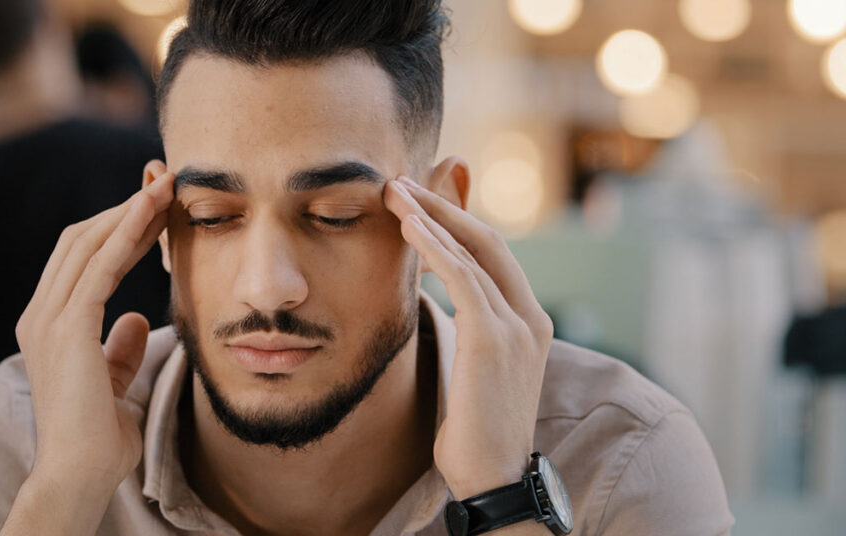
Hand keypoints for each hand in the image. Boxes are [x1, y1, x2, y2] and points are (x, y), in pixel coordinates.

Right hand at [12, 165, 172, 492]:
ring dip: (129, 212)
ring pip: (87, 245)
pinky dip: (126, 234)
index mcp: (49, 325)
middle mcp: (41, 315)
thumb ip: (120, 348)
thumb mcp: (113, 380)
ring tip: (165, 187)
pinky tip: (151, 213)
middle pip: (80, 241)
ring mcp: (48, 319)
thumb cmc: (98, 435)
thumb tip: (137, 319)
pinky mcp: (67, 328)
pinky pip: (99, 267)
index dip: (117, 229)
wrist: (79, 471)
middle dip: (123, 210)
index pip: (81, 259)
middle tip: (164, 185)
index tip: (154, 208)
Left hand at [383, 176, 553, 499]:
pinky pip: (464, 277)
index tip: (416, 201)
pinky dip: (436, 245)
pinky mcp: (496, 338)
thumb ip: (469, 327)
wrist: (493, 476)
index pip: (492, 253)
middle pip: (488, 239)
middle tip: (400, 182)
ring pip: (475, 250)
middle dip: (443, 205)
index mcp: (529, 320)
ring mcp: (518, 325)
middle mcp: (531, 316)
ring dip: (432, 216)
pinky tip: (408, 226)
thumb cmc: (475, 428)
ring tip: (394, 192)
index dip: (455, 221)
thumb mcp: (475, 367)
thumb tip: (449, 300)